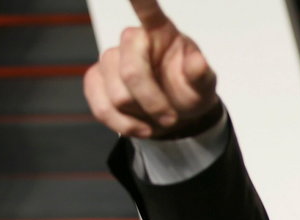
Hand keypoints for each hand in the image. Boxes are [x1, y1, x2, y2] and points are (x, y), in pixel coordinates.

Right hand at [84, 0, 220, 138]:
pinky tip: (141, 127)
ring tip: (159, 120)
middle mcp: (131, 40)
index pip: (147, 9)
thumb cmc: (188, 91)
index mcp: (160, 31)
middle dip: (153, 102)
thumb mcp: (204, 87)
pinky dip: (123, 125)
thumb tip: (199, 62)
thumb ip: (201, 75)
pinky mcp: (95, 81)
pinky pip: (101, 108)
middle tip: (172, 118)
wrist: (174, 114)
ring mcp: (110, 60)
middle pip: (131, 73)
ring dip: (141, 117)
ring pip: (117, 96)